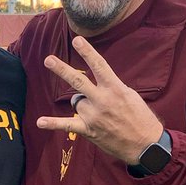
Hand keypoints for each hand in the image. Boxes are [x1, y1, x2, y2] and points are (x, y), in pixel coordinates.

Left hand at [37, 36, 162, 163]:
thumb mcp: (130, 95)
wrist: (145, 144)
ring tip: (100, 114)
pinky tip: (40, 122)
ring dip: (83, 105)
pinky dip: (53, 123)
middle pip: (78, 81)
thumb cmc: (140, 117)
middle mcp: (102, 100)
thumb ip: (112, 87)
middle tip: (48, 60)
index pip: (99, 65)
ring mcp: (94, 115)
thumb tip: (98, 82)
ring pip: (77, 102)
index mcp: (115, 88)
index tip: (77, 40)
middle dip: (62, 69)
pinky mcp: (89, 130)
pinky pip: (67, 124)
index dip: (87, 52)